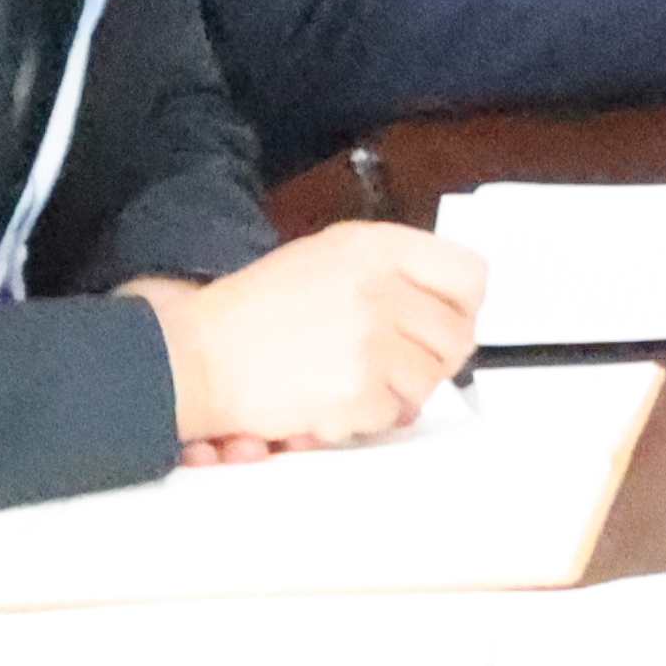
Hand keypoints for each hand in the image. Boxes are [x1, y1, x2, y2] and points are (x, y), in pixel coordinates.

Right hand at [138, 224, 480, 451]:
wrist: (196, 356)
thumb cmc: (253, 312)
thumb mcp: (326, 258)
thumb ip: (390, 270)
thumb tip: (445, 306)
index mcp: (378, 247)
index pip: (469, 275)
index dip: (464, 307)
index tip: (449, 323)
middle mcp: (382, 288)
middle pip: (456, 335)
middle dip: (435, 359)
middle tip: (405, 367)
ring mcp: (372, 341)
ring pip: (428, 380)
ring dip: (400, 392)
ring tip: (358, 383)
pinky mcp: (358, 390)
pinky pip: (392, 414)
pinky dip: (367, 418)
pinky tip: (334, 400)